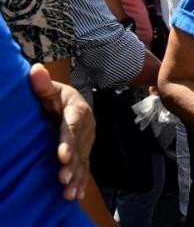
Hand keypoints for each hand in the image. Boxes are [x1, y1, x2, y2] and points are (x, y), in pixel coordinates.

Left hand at [29, 64, 94, 200]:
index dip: (68, 141)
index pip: (73, 127)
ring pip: (83, 160)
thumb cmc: (57, 96)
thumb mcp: (51, 89)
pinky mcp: (85, 151)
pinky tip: (75, 195)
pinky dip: (81, 181)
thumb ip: (42, 83)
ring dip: (77, 177)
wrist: (74, 103)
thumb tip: (35, 70)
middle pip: (79, 147)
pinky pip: (85, 167)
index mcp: (77, 110)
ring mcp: (87, 141)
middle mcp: (86, 128)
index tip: (62, 156)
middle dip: (72, 164)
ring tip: (68, 193)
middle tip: (63, 178)